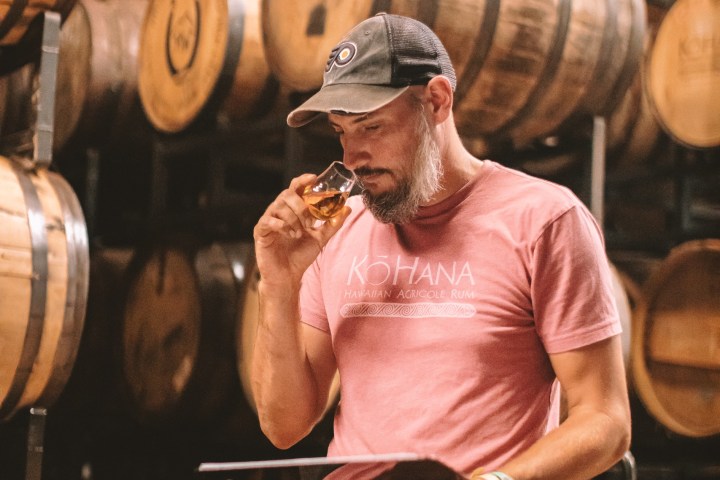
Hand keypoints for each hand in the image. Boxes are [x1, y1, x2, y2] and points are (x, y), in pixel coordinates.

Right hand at [253, 173, 350, 291]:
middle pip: (288, 194)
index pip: (296, 187)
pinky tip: (290, 235)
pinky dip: (282, 225)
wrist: (288, 276)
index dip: (304, 180)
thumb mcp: (321, 238)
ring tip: (299, 234)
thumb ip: (333, 223)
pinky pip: (269, 220)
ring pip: (279, 206)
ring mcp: (269, 219)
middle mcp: (280, 211)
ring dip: (294, 219)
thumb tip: (347, 208)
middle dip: (302, 206)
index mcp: (293, 209)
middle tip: (310, 221)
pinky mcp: (260, 231)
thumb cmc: (301, 255)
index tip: (314, 178)